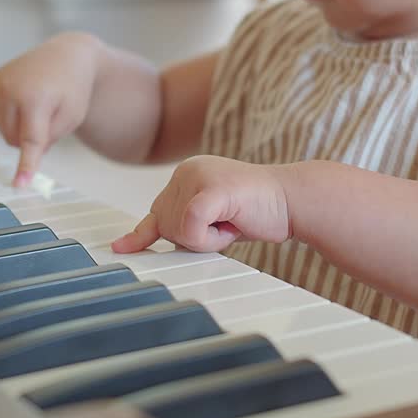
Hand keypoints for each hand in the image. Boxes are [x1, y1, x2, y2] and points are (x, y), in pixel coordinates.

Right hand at [0, 32, 100, 185]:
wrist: (66, 56)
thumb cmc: (73, 90)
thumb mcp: (70, 118)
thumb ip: (47, 141)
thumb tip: (23, 159)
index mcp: (36, 97)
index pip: (30, 140)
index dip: (25, 165)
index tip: (19, 185)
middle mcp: (10, 88)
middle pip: (14, 140)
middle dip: (32, 138)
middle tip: (50, 117)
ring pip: (4, 132)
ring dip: (21, 129)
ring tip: (40, 106)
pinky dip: (12, 117)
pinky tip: (27, 100)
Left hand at [112, 156, 291, 252]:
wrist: (295, 200)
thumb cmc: (258, 210)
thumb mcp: (212, 216)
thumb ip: (185, 222)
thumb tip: (145, 238)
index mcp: (186, 174)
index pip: (157, 212)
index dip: (146, 234)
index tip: (122, 248)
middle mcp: (187, 170)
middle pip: (165, 226)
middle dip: (194, 239)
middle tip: (226, 226)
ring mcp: (199, 176)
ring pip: (178, 231)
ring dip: (207, 240)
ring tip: (233, 222)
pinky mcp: (212, 189)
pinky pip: (191, 228)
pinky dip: (211, 239)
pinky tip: (232, 226)